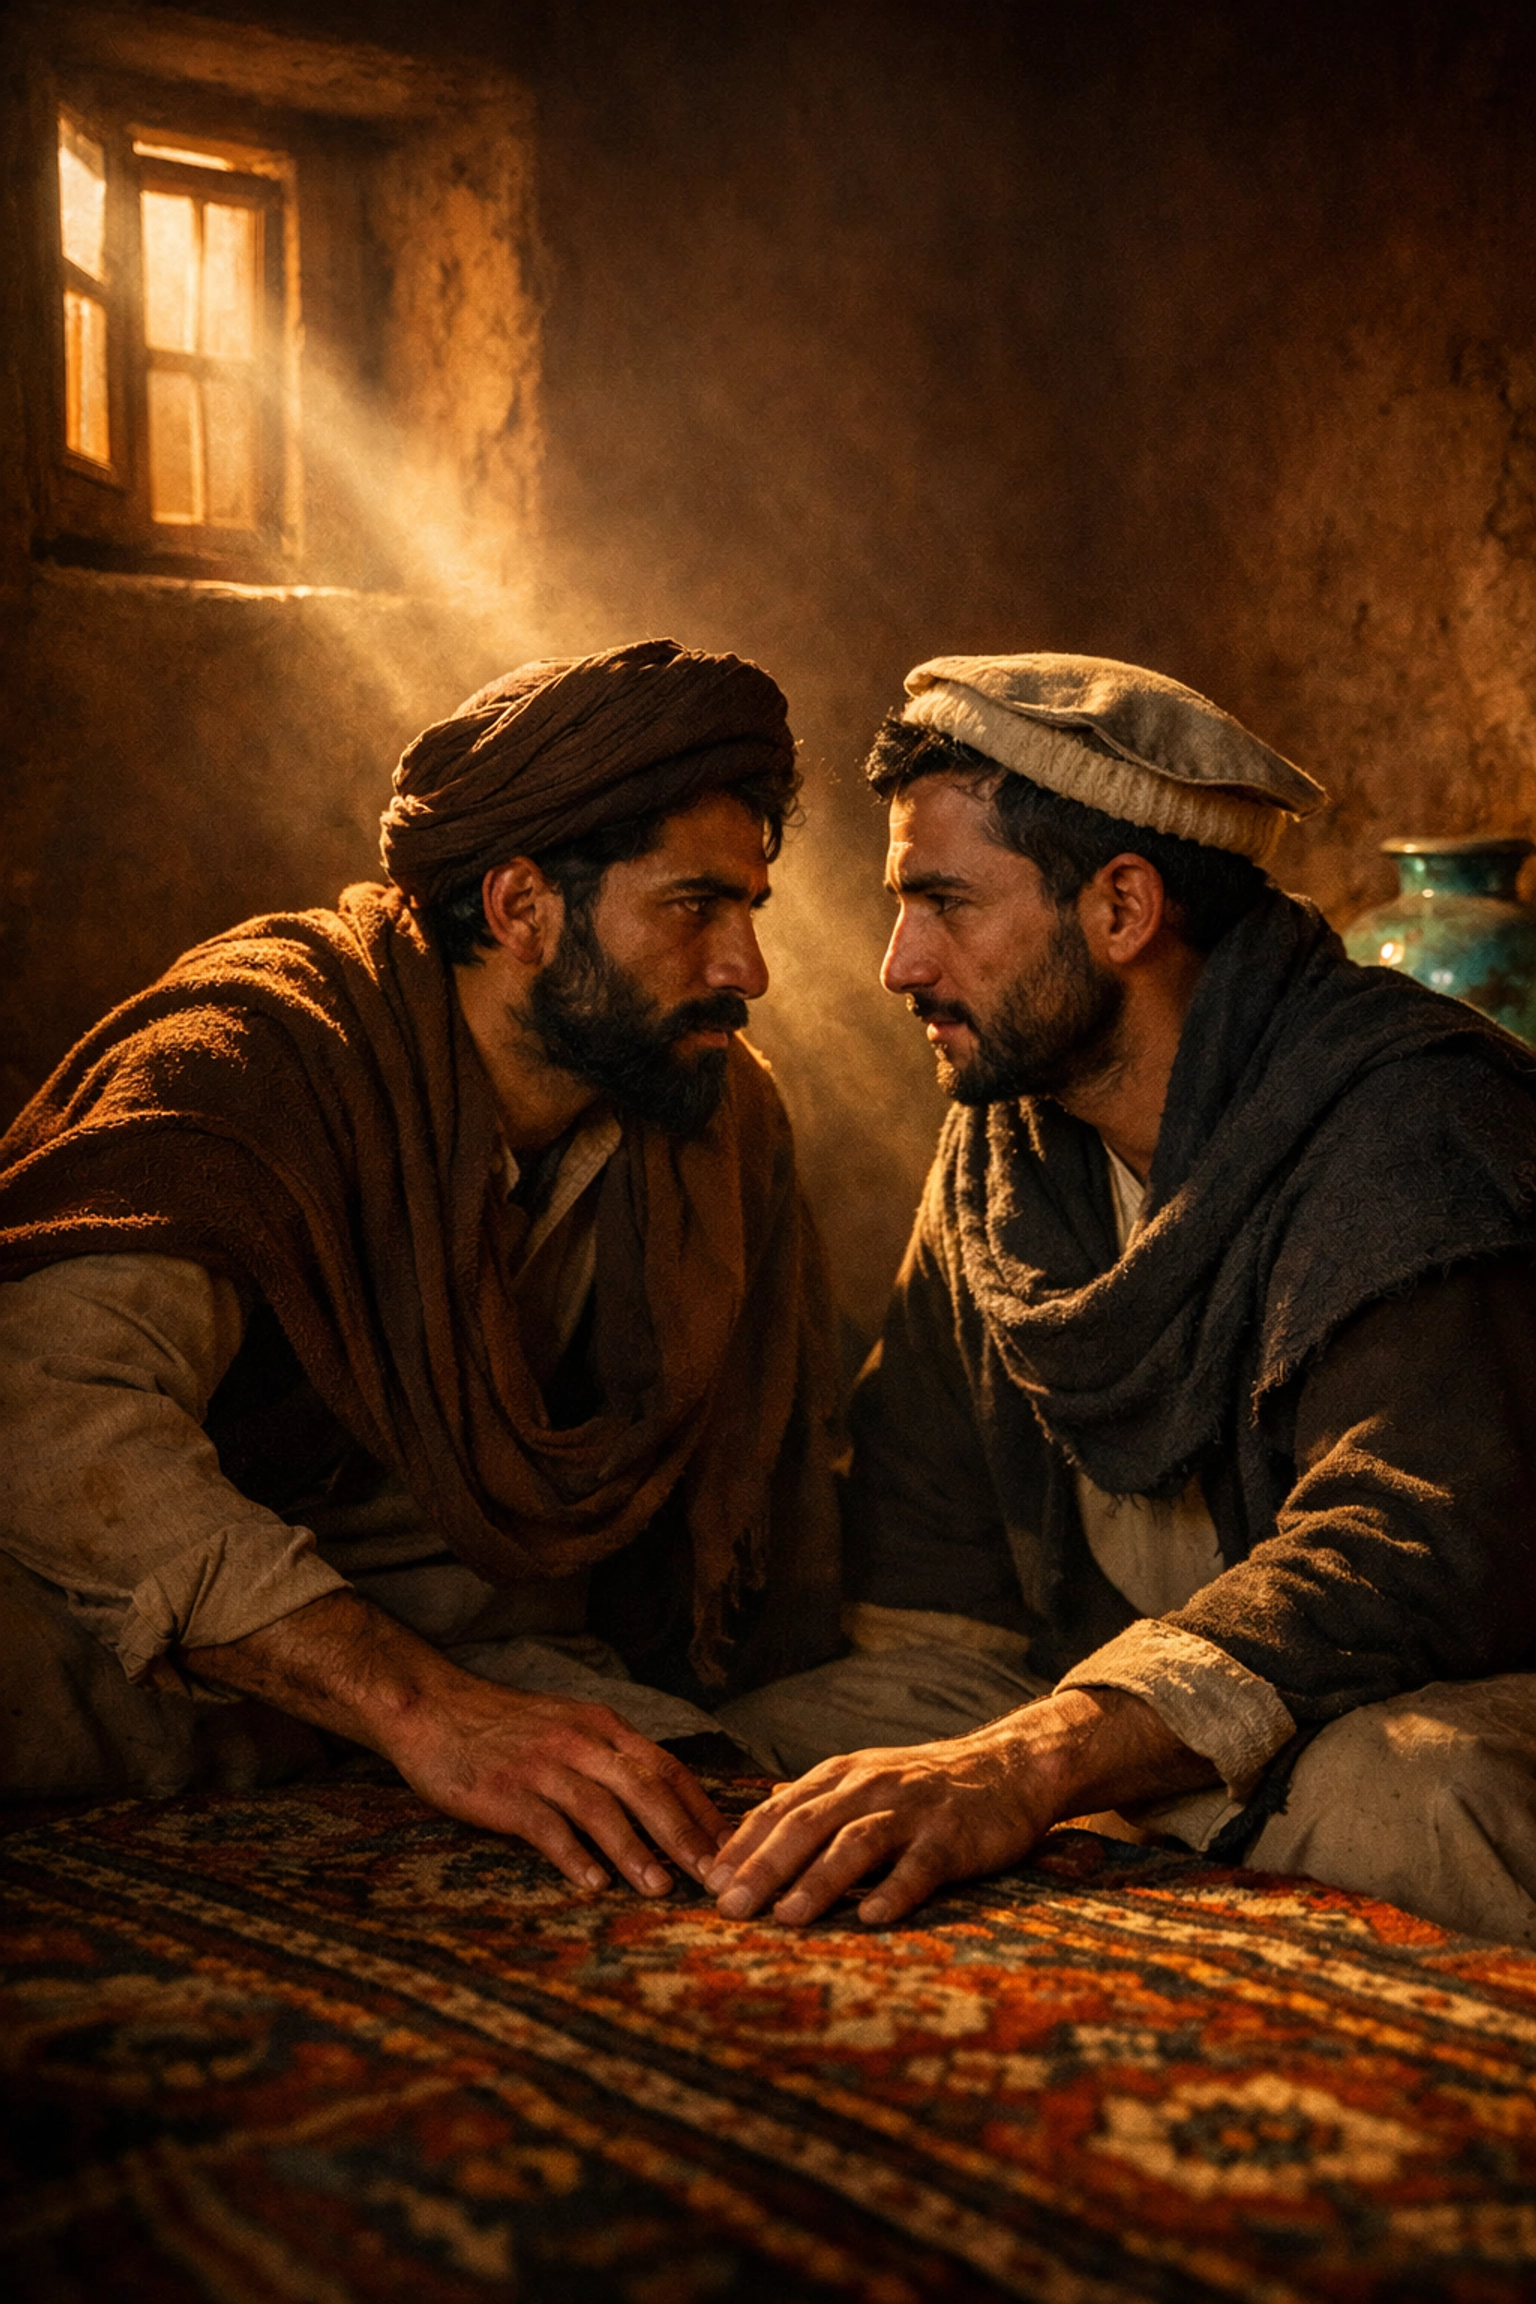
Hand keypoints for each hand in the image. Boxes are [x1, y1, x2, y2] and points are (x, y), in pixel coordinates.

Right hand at [395, 1677, 728, 1896]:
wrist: (432, 1708)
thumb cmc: (504, 1725)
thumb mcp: (567, 1724)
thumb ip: (609, 1755)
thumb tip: (662, 1800)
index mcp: (600, 1725)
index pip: (665, 1766)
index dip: (700, 1807)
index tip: (727, 1845)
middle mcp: (578, 1741)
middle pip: (643, 1786)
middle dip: (682, 1833)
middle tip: (709, 1874)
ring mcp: (540, 1766)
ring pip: (600, 1807)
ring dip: (634, 1849)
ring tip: (660, 1887)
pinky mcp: (504, 1791)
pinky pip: (546, 1826)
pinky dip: (573, 1856)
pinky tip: (593, 1883)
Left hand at [705, 1688, 1213, 1926]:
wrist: (1006, 1768)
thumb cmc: (921, 1787)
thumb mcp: (860, 1785)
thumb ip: (809, 1809)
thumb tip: (742, 1844)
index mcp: (840, 1777)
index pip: (778, 1810)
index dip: (742, 1845)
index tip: (706, 1883)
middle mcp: (869, 1788)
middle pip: (806, 1825)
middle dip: (765, 1867)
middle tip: (731, 1908)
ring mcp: (912, 1811)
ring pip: (856, 1842)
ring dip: (819, 1880)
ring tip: (788, 1916)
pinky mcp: (952, 1837)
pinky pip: (920, 1866)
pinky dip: (895, 1890)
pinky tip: (873, 1917)